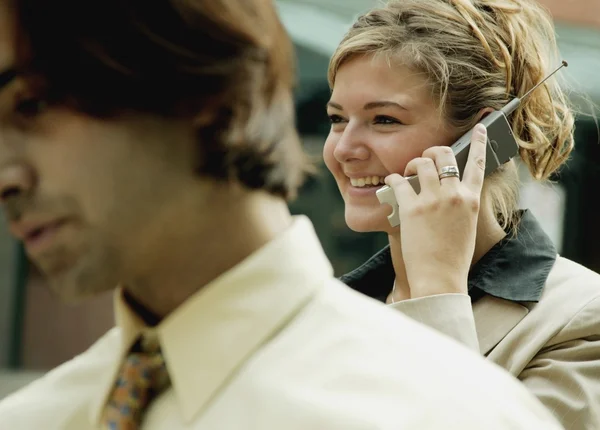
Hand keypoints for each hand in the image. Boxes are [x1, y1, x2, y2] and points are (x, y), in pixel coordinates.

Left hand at [385, 124, 486, 298]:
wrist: (440, 278)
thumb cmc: (452, 258)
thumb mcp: (465, 228)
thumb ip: (460, 207)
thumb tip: (447, 194)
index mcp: (471, 200)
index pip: (478, 163)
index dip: (479, 142)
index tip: (480, 127)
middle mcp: (455, 195)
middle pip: (444, 155)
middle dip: (432, 152)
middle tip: (423, 160)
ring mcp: (434, 200)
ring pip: (422, 163)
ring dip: (412, 164)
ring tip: (408, 174)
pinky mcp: (412, 208)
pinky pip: (398, 181)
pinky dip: (392, 180)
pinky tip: (390, 184)